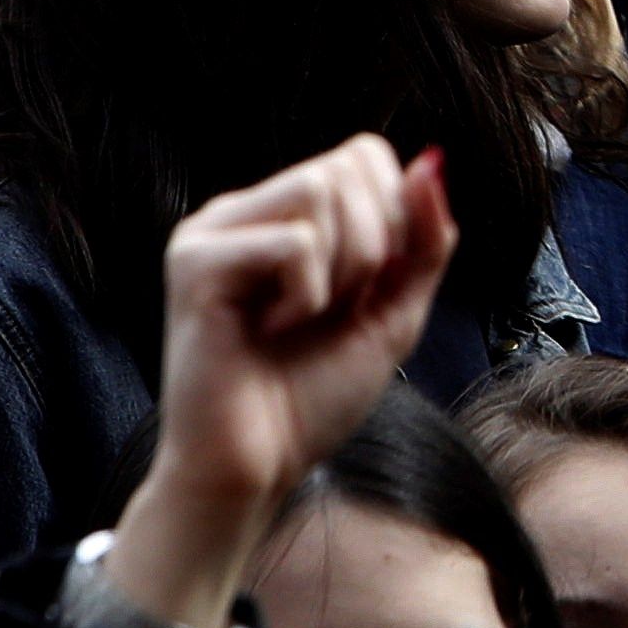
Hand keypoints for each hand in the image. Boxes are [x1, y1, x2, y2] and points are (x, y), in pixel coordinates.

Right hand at [103, 136, 457, 627]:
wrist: (256, 472)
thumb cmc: (312, 398)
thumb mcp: (395, 311)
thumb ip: (424, 239)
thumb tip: (432, 161)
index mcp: (282, 214)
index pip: (364, 155)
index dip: (392, 220)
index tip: (362, 292)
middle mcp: (241, 210)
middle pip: (348, 165)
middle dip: (372, 246)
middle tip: (329, 311)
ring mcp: (210, 232)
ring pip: (320, 188)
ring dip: (341, 267)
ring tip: (302, 318)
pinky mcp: (194, 264)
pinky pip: (293, 242)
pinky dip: (307, 295)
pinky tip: (270, 331)